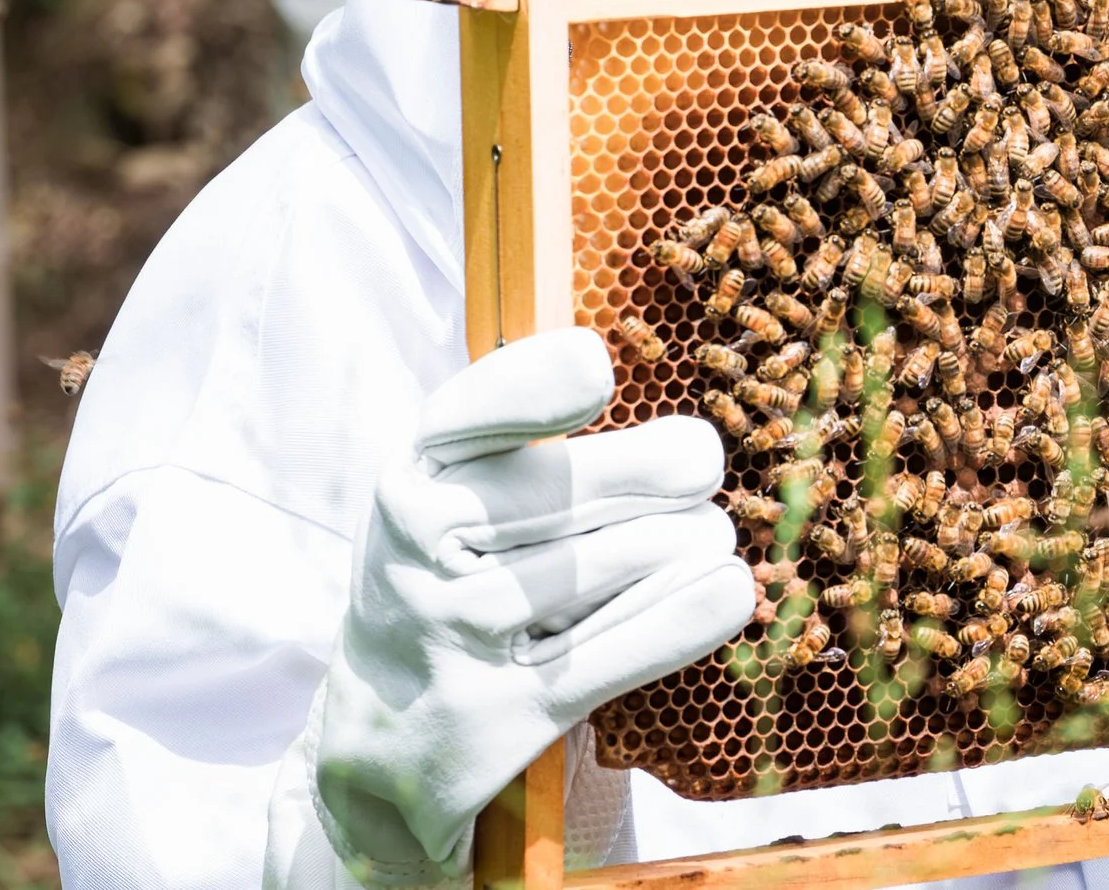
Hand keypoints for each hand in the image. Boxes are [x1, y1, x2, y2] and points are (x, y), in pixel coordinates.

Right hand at [306, 329, 753, 883]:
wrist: (380, 738)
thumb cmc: (448, 580)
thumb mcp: (447, 499)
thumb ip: (523, 443)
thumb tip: (681, 441)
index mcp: (409, 480)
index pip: (465, 416)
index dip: (532, 388)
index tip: (595, 370)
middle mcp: (417, 553)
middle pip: (568, 489)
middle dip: (659, 469)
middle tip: (701, 462)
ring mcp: (455, 635)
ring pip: (613, 562)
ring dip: (686, 541)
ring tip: (707, 534)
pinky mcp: (504, 714)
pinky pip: (618, 651)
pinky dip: (686, 615)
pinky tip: (728, 588)